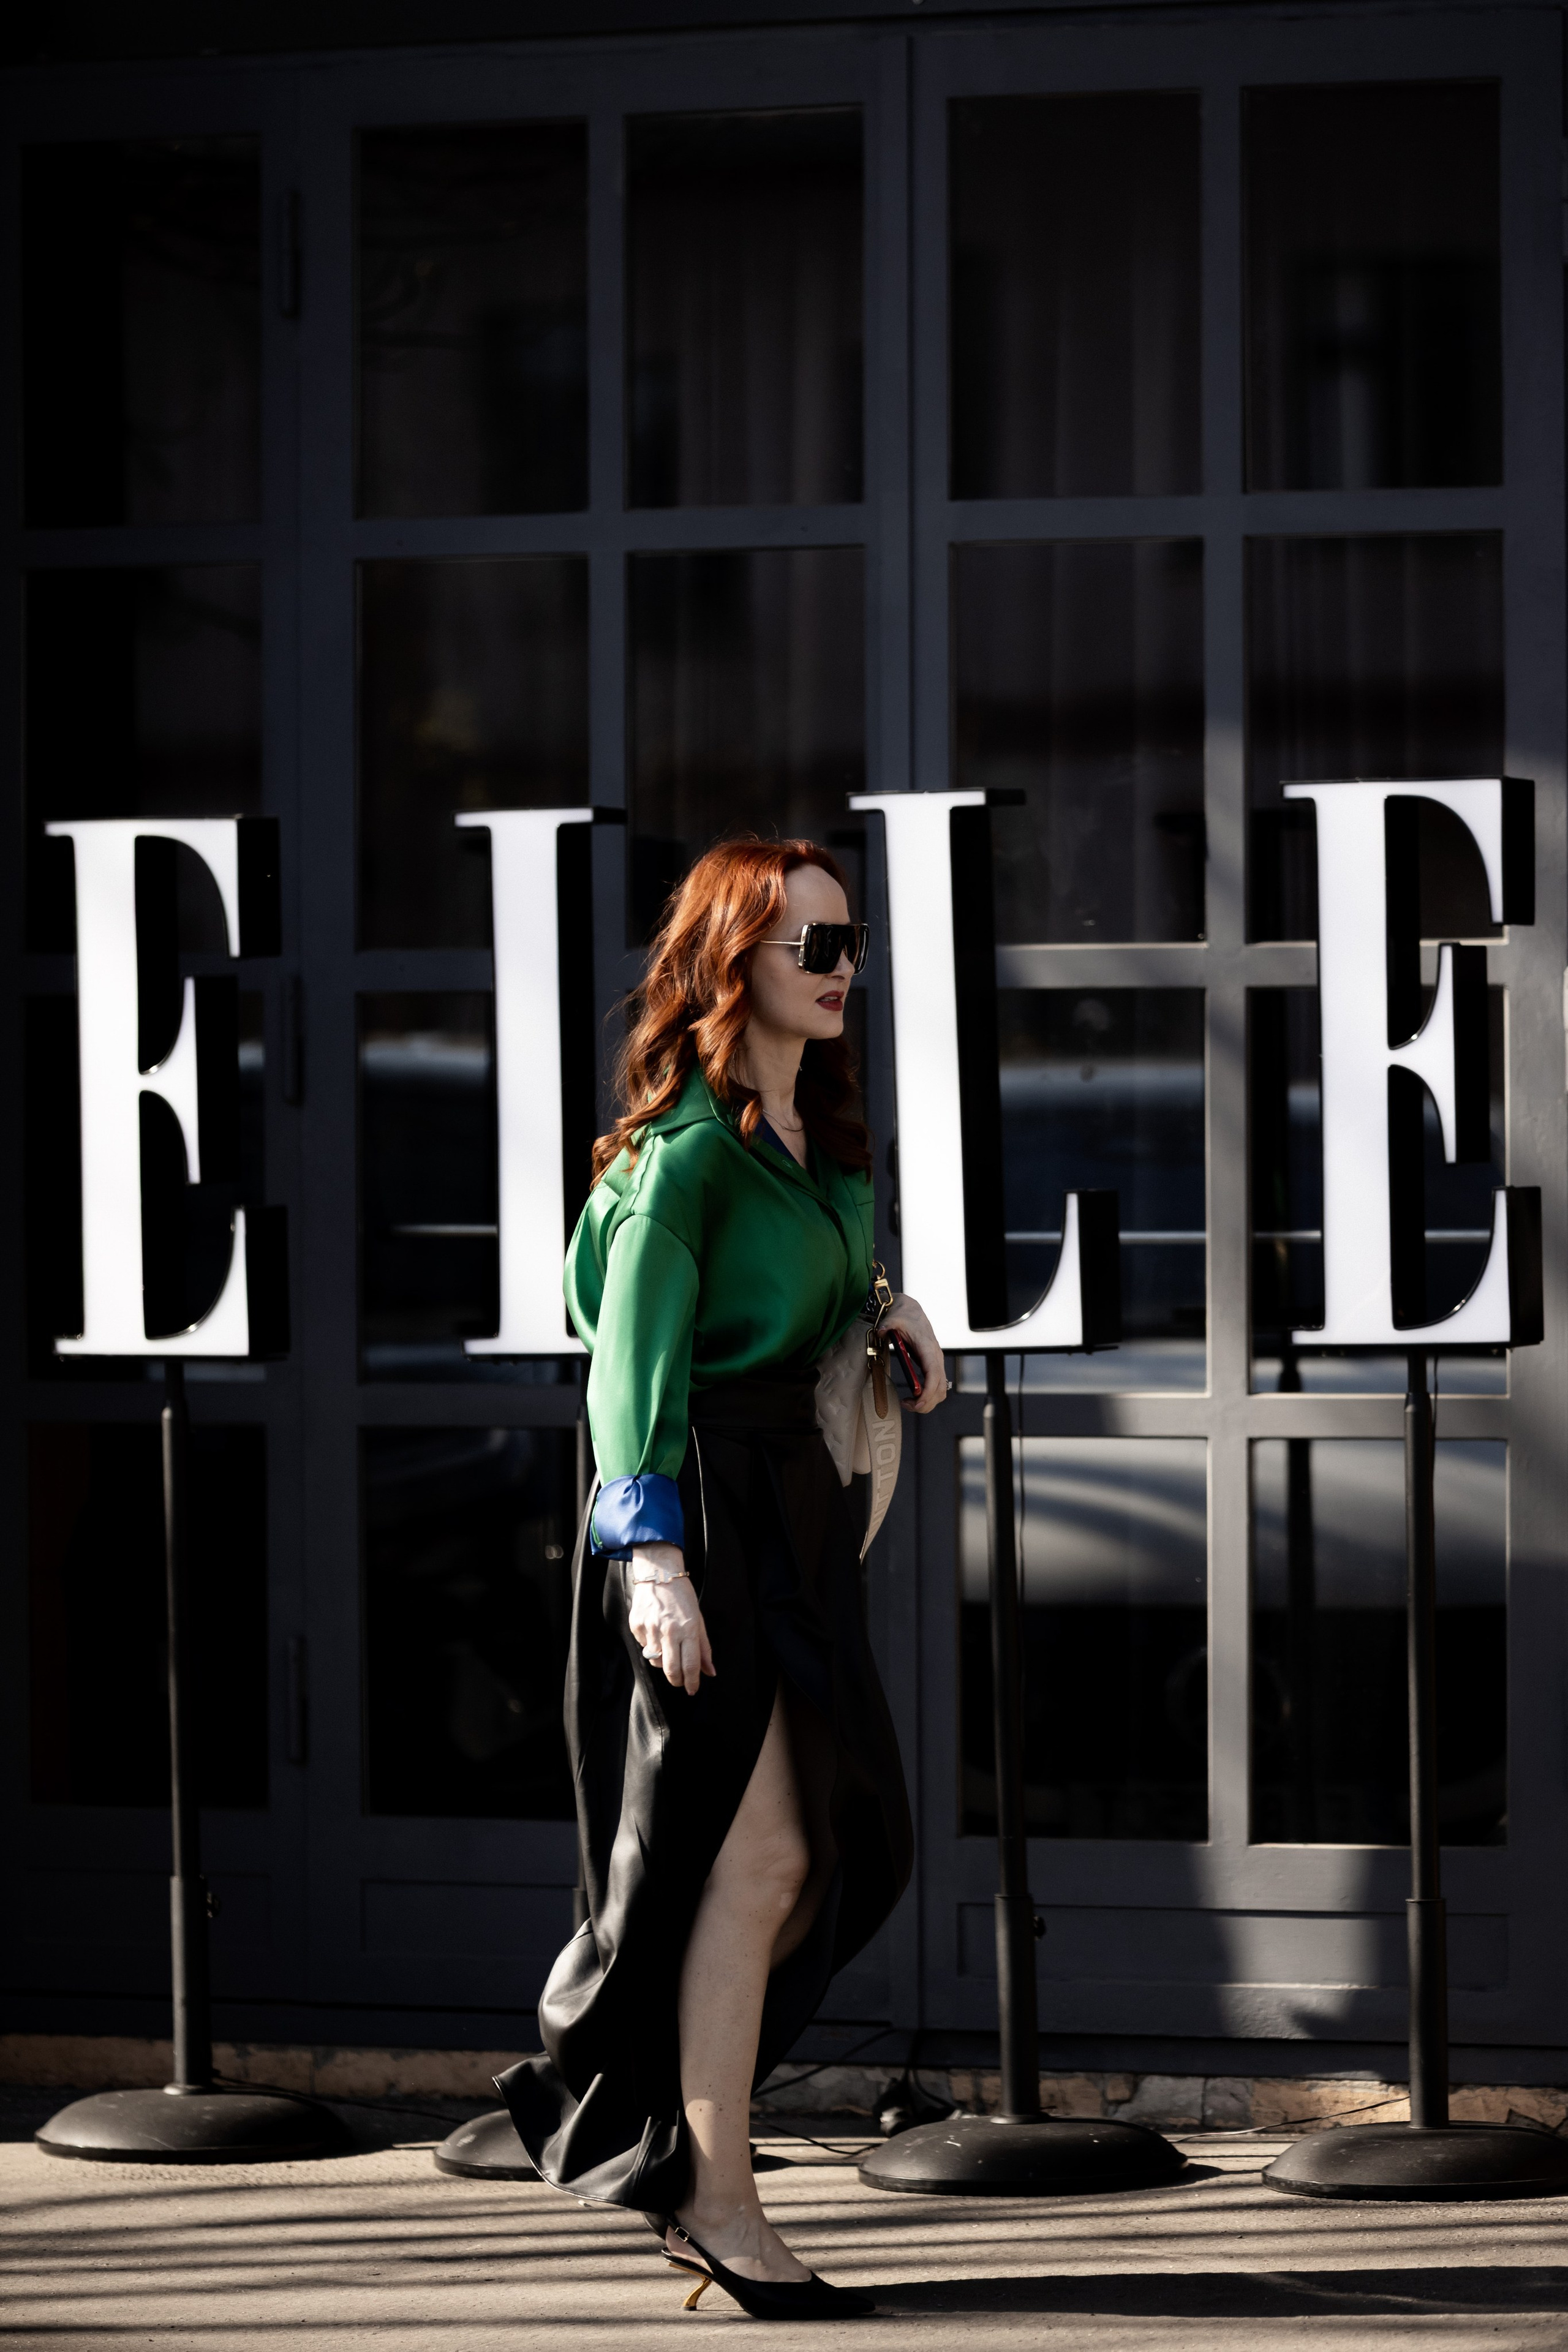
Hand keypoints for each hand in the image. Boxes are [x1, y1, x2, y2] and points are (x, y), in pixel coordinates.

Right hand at [626, 1544, 714, 1695]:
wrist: (658, 1573)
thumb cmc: (682, 1596)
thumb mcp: (698, 1619)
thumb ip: (704, 1647)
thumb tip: (710, 1672)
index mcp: (688, 1628)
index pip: (690, 1665)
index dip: (692, 1682)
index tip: (692, 1690)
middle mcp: (669, 1630)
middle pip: (671, 1670)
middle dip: (677, 1680)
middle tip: (680, 1681)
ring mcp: (650, 1628)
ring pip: (656, 1661)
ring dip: (663, 1661)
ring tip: (668, 1646)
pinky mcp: (636, 1625)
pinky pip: (644, 1646)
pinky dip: (651, 1645)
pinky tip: (656, 1630)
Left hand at [884, 1294, 949, 1414]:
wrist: (912, 1312)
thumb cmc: (905, 1316)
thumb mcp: (894, 1318)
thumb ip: (887, 1324)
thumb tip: (880, 1332)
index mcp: (928, 1348)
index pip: (934, 1375)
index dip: (928, 1392)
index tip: (917, 1403)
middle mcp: (936, 1358)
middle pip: (939, 1389)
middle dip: (925, 1403)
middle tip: (906, 1405)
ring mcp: (936, 1363)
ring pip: (941, 1391)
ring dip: (927, 1402)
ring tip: (908, 1403)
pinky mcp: (932, 1367)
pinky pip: (937, 1387)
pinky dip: (927, 1397)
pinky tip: (913, 1396)